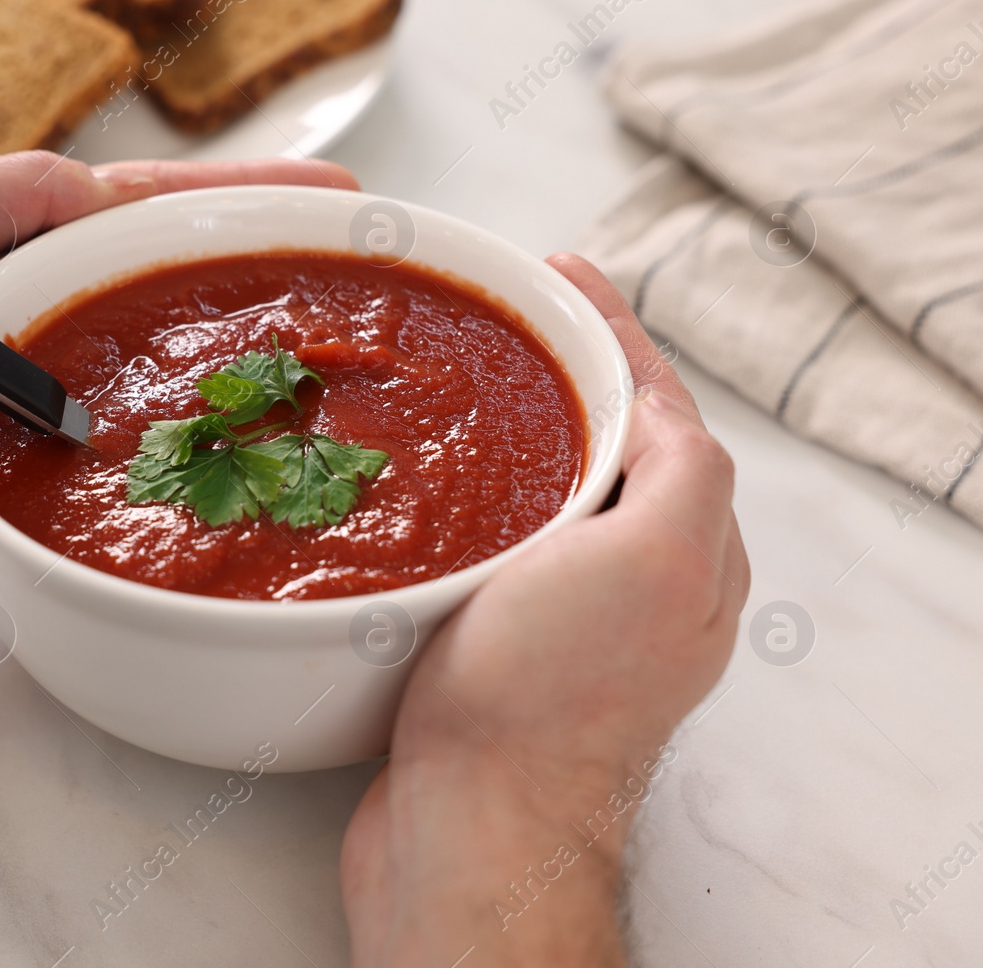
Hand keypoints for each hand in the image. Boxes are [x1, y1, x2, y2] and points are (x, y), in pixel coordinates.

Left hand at [0, 151, 359, 665]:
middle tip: (357, 261)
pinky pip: (172, 475)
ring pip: (192, 382)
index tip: (325, 188)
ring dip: (267, 365)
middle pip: (185, 292)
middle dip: (270, 273)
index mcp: (19, 264)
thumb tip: (104, 186)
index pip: (147, 213)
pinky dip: (232, 461)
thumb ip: (14, 183)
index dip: (237, 196)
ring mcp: (73, 419)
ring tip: (352, 348)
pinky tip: (295, 454)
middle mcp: (55, 336)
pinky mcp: (78, 499)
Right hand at [340, 254, 749, 965]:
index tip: (557, 273)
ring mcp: (559, 619)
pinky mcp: (489, 648)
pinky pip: (484, 546)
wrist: (472, 822)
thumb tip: (653, 404)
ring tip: (443, 379)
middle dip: (557, 372)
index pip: (660, 410)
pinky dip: (458, 496)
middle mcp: (632, 585)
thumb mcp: (656, 558)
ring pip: (539, 494)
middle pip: (603, 444)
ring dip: (499, 432)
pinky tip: (407, 483)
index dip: (611, 332)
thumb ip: (682, 467)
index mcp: (687, 553)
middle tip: (495, 316)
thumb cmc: (551, 696)